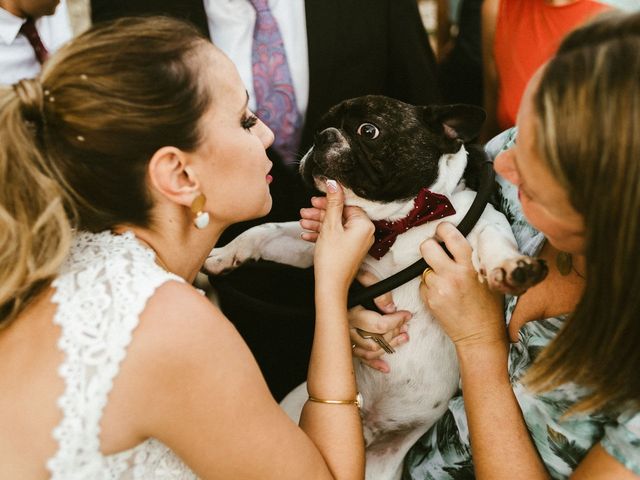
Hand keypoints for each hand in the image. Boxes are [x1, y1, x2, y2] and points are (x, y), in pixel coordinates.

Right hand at [310, 180, 374, 288]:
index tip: (316, 199)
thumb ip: (333, 203)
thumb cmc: (332, 259)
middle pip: (340, 215)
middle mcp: (364, 233)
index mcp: (364, 225)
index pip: (347, 205)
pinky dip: (322, 234)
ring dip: (318, 223)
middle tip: (305, 210)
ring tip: (303, 222)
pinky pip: (335, 237)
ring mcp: (356, 242)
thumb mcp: (330, 226)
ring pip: (335, 226)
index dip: (329, 201)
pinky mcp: (348, 250)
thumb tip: (334, 184)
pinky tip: (307, 234)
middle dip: (320, 213)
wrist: (330, 285)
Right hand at [348, 271, 411, 372]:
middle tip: (406, 325)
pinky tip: (386, 367)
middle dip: (395, 332)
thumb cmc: (345, 280)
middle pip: (377, 340)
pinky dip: (374, 364)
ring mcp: (345, 338)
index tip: (407, 315)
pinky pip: (360, 359)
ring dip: (389, 347)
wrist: (327, 285)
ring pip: (370, 351)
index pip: (379, 324)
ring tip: (403, 338)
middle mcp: (346, 328)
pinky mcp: (345, 344)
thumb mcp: (362, 277)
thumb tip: (390, 308)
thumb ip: (378, 291)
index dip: (397, 321)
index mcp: (350, 313)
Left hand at [419, 222, 506, 350]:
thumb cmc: (489, 306)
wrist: (480, 335)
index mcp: (470, 265)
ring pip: (424, 268)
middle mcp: (452, 275)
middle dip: (429, 247)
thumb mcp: (489, 277)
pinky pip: (422, 285)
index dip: (443, 229)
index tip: (442, 231)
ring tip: (445, 280)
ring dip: (431, 270)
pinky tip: (442, 294)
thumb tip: (461, 239)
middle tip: (436, 252)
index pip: (451, 236)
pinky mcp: (429, 300)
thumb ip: (475, 258)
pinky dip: (429, 286)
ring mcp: (439, 288)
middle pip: (427, 247)